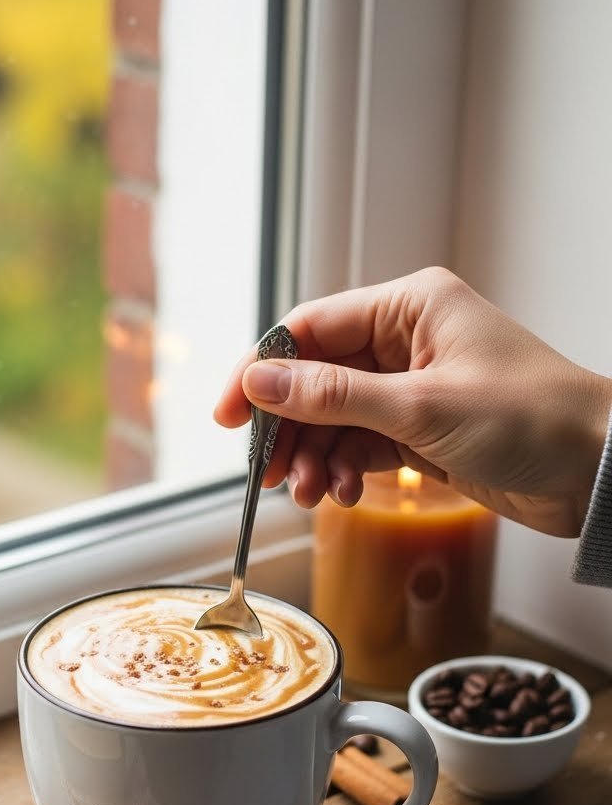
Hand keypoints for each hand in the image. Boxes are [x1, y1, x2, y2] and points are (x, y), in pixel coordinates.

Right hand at [214, 267, 611, 536]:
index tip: (230, 414)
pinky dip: (342, 470)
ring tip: (306, 494)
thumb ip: (333, 397)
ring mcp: (412, 387)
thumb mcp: (421, 408)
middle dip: (287, 426)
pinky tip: (338, 496)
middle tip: (264, 470)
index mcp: (410, 308)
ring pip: (334, 417)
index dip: (261, 370)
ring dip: (312, 456)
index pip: (310, 329)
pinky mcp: (421, 430)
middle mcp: (407, 341)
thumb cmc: (533, 419)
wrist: (597, 471)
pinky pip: (359, 445)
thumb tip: (260, 381)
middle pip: (316, 378)